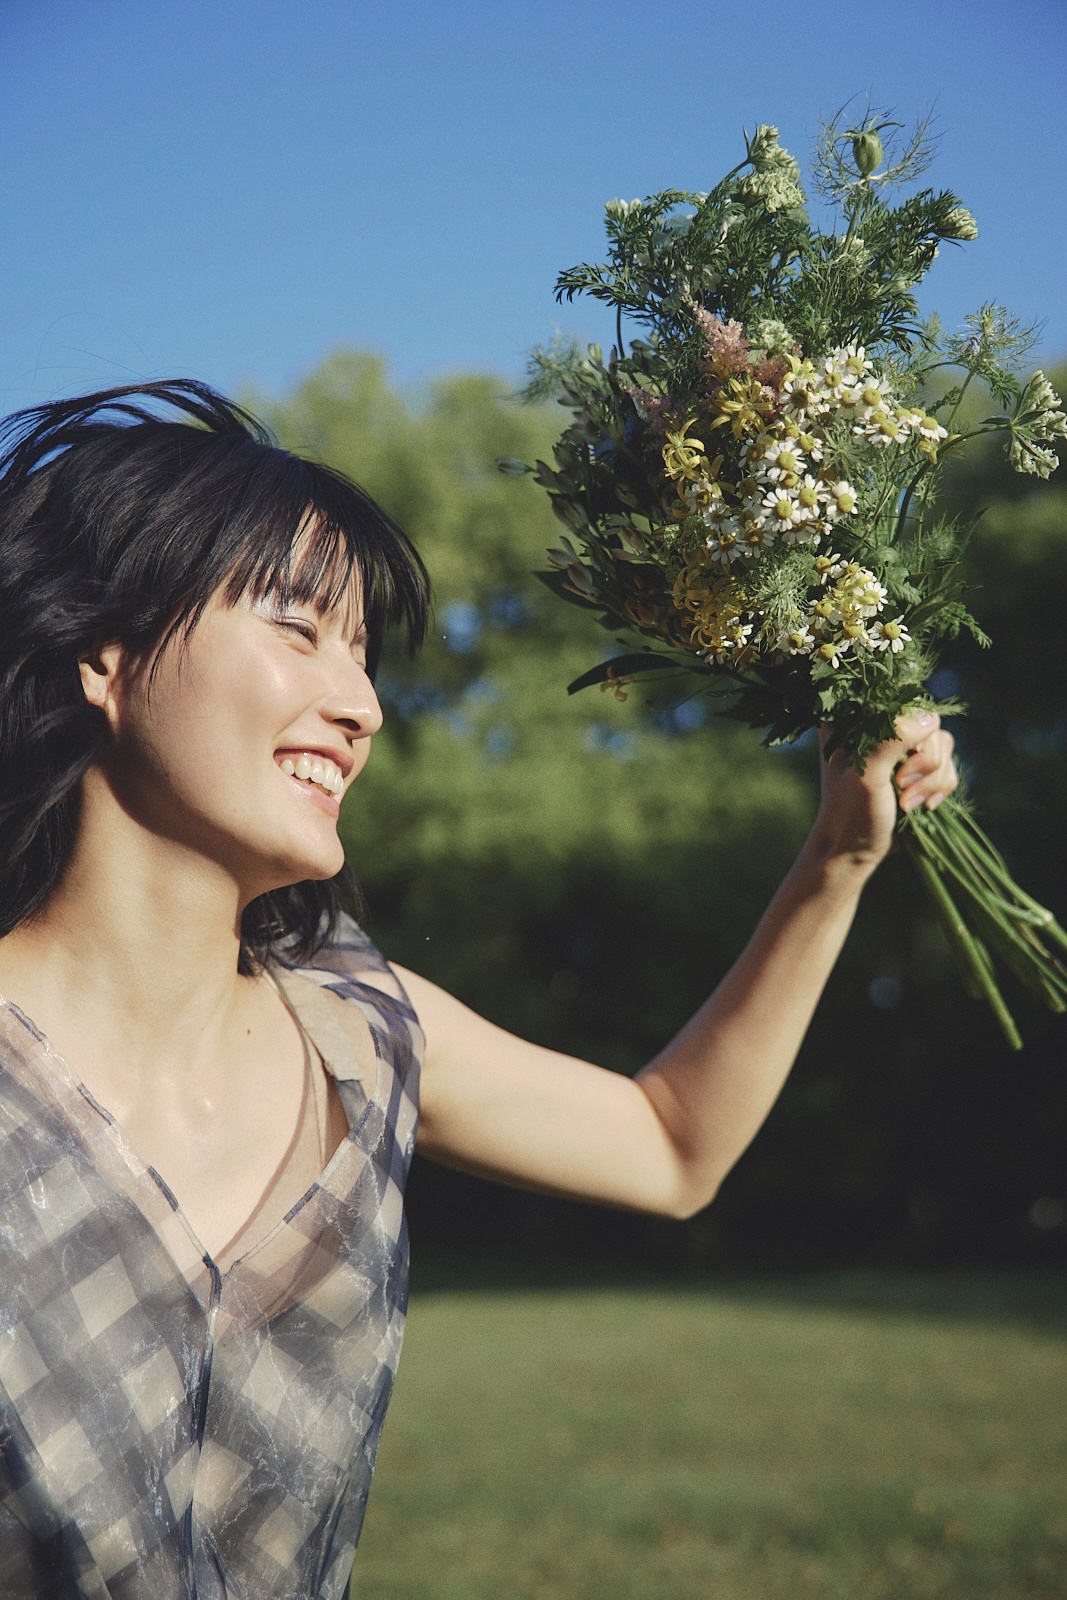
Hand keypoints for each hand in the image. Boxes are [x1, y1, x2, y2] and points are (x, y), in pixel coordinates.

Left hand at [807, 711, 957, 874]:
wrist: (854, 851)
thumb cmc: (851, 814)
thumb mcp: (867, 775)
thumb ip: (892, 740)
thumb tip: (929, 719)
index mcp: (855, 719)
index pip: (905, 701)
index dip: (913, 734)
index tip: (899, 768)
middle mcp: (879, 726)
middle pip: (931, 725)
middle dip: (924, 764)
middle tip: (901, 789)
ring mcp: (900, 748)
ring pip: (944, 746)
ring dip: (931, 780)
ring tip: (906, 804)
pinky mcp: (916, 768)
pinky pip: (948, 766)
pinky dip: (939, 788)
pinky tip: (918, 807)